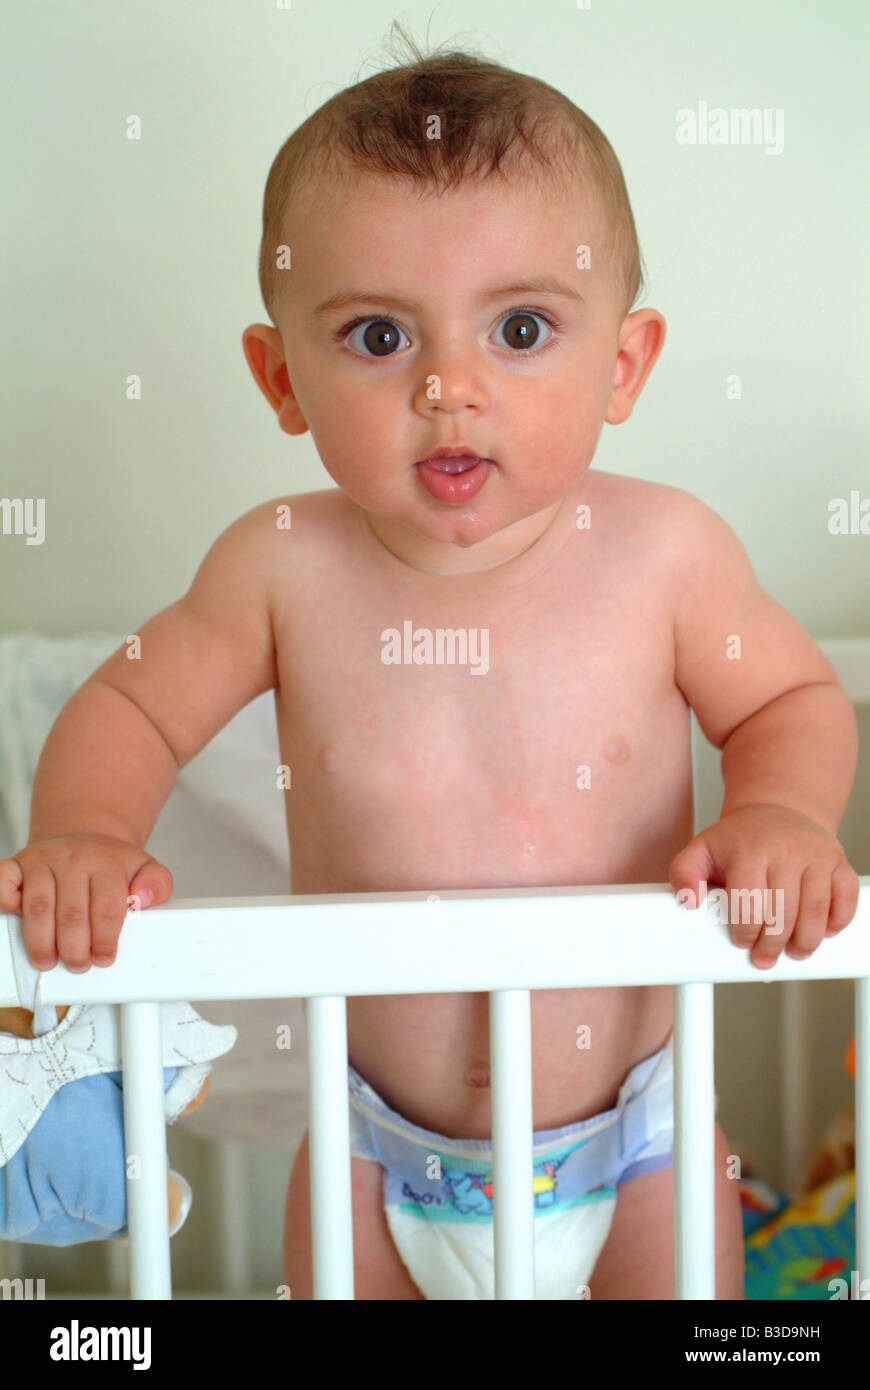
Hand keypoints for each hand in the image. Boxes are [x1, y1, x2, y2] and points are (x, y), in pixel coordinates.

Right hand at [0, 834, 173, 972]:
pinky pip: (4, 880)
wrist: (86, 840)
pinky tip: (14, 918)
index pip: (107, 907)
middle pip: (71, 912)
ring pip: (38, 905)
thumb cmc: (112, 865)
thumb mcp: (144, 870)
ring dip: (41, 940)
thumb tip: (142, 897)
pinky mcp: (19, 863)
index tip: (104, 959)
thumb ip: (157, 884)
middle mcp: (73, 859)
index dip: (105, 939)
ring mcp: (43, 860)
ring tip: (48, 961)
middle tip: (78, 965)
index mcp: (107, 862)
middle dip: (74, 947)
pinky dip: (4, 900)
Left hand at [668, 803, 859, 969]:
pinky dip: (837, 920)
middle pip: (783, 912)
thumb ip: (684, 873)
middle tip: (764, 956)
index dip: (745, 931)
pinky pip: (845, 897)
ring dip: (805, 941)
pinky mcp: (838, 861)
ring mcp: (815, 854)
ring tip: (793, 951)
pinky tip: (823, 931)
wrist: (775, 811)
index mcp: (749, 849)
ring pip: (815, 910)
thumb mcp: (701, 849)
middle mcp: (785, 850)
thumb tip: (689, 900)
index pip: (749, 903)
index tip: (742, 941)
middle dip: (772, 943)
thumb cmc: (739, 839)